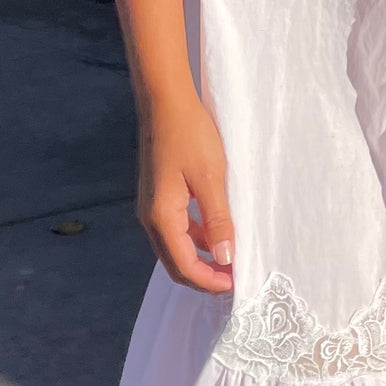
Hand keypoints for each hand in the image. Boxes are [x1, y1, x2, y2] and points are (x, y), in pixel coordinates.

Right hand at [139, 86, 234, 292]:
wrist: (165, 101)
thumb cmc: (189, 135)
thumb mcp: (210, 178)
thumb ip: (218, 220)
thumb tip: (225, 258)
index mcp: (161, 217)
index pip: (183, 266)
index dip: (209, 281)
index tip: (235, 284)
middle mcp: (150, 218)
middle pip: (175, 263)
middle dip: (203, 276)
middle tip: (233, 279)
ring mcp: (152, 206)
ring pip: (175, 247)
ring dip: (200, 258)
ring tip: (229, 259)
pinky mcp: (158, 196)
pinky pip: (176, 229)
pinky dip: (195, 239)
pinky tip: (216, 233)